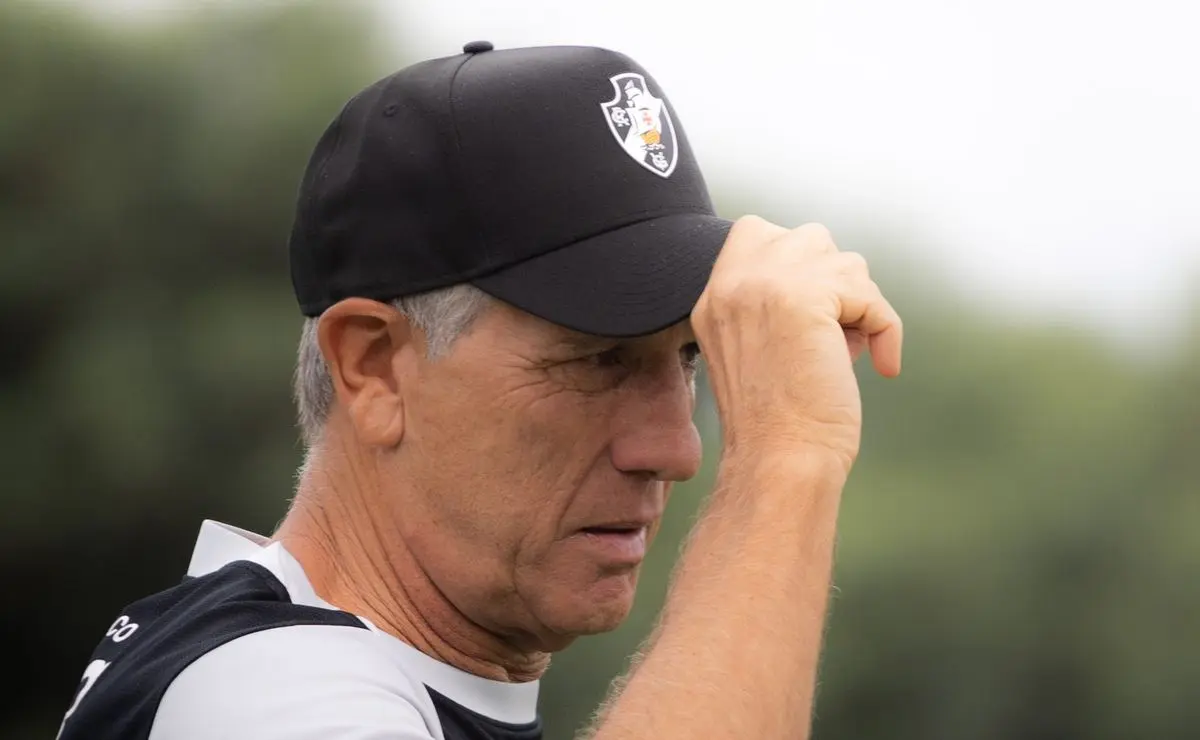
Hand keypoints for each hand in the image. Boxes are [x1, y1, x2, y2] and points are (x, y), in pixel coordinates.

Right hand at [692, 216, 902, 467]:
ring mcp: (764, 285)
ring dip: (861, 307)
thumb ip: (777, 303)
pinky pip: (869, 296)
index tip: (815, 318)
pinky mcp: (804, 298)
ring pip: (845, 263)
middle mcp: (732, 282)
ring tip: (848, 354)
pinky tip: (881, 366)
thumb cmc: (779, 422)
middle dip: (837, 284)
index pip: (757, 232)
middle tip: (837, 336)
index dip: (800, 265)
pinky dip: (886, 330)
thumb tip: (840, 273)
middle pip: (809, 240)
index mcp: (713, 296)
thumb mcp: (760, 348)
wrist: (778, 461)